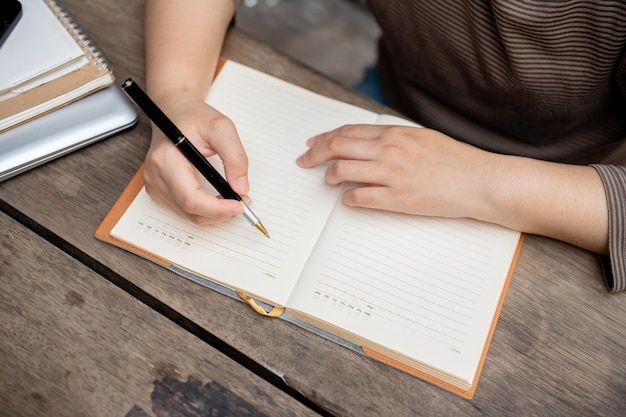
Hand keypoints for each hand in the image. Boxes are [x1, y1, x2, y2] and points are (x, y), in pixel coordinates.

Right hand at [142, 94, 250, 224]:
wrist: (175, 110)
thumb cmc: (194, 116)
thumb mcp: (222, 128)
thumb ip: (235, 157)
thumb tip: (241, 187)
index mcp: (166, 160)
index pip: (191, 199)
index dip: (217, 209)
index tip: (239, 205)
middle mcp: (156, 175)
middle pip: (190, 211)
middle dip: (220, 213)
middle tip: (242, 203)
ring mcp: (154, 184)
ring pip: (188, 214)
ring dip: (214, 213)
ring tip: (233, 199)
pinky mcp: (158, 189)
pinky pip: (183, 210)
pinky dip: (204, 209)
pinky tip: (217, 199)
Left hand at [296, 124, 494, 218]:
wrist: (480, 180)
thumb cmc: (456, 160)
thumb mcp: (422, 138)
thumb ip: (394, 140)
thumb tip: (370, 145)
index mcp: (395, 134)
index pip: (348, 131)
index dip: (324, 137)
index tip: (312, 143)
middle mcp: (389, 150)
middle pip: (337, 147)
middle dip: (315, 154)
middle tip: (304, 161)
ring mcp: (392, 174)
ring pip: (343, 171)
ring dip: (329, 177)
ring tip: (328, 181)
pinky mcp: (398, 198)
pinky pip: (360, 197)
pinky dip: (348, 198)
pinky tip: (348, 199)